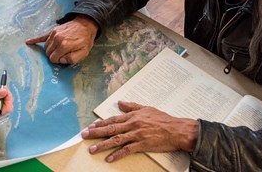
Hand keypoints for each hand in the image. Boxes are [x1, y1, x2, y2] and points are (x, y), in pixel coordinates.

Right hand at [25, 15, 97, 63]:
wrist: (85, 25)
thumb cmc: (85, 40)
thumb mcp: (83, 53)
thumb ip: (72, 59)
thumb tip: (61, 60)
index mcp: (64, 46)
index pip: (54, 59)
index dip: (58, 60)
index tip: (64, 58)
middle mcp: (57, 39)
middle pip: (48, 53)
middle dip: (53, 56)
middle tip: (62, 54)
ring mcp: (54, 34)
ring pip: (46, 47)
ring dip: (50, 50)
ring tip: (57, 49)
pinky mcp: (53, 31)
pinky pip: (41, 36)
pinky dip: (34, 39)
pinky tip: (28, 42)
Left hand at [81, 101, 198, 162]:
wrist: (177, 129)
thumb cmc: (163, 119)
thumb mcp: (146, 108)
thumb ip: (132, 106)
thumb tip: (120, 103)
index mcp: (132, 116)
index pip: (113, 119)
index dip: (100, 123)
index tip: (90, 126)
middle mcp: (132, 124)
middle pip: (111, 128)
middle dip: (96, 132)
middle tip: (84, 135)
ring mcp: (137, 135)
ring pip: (116, 139)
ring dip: (103, 145)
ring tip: (92, 149)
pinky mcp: (142, 144)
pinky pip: (127, 150)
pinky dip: (118, 154)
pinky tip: (109, 158)